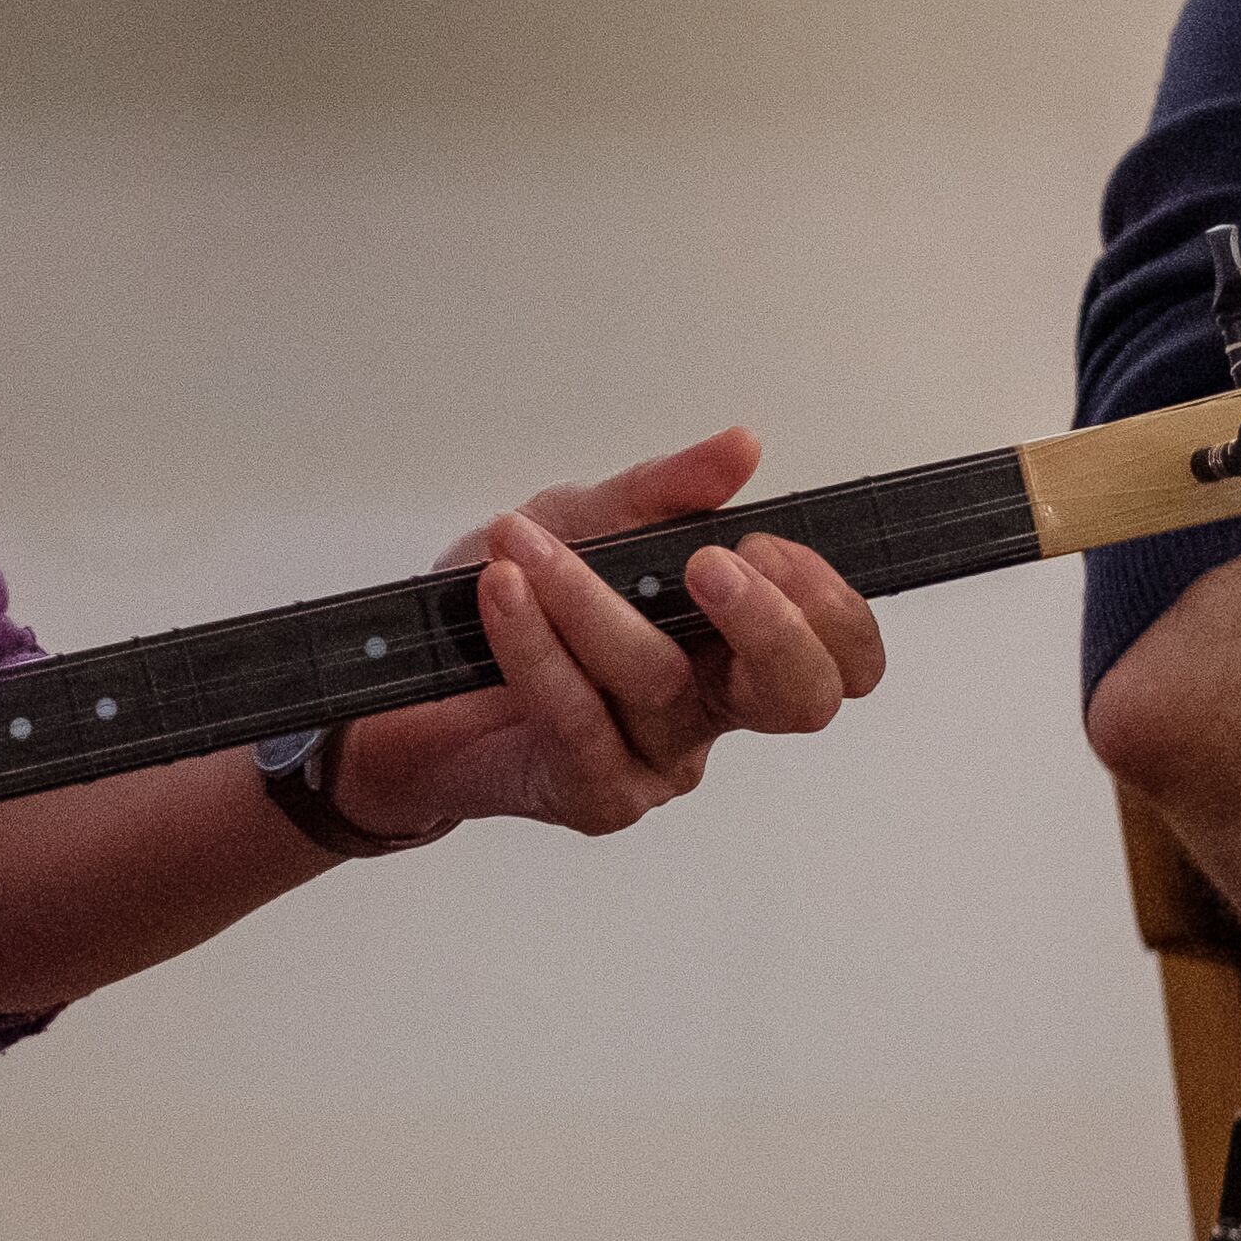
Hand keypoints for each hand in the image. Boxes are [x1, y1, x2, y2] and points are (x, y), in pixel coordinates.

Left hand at [320, 427, 888, 841]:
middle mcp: (709, 711)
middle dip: (769, 625)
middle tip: (710, 563)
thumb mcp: (583, 521)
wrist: (401, 684)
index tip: (763, 546)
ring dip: (588, 600)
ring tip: (522, 543)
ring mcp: (656, 760)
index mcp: (732, 648)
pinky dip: (535, 645)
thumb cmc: (506, 603)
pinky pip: (577, 717)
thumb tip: (741, 447)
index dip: (828, 607)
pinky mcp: (593, 793)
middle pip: (800, 697)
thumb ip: (664, 491)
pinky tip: (502, 593)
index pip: (839, 652)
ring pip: (657, 680)